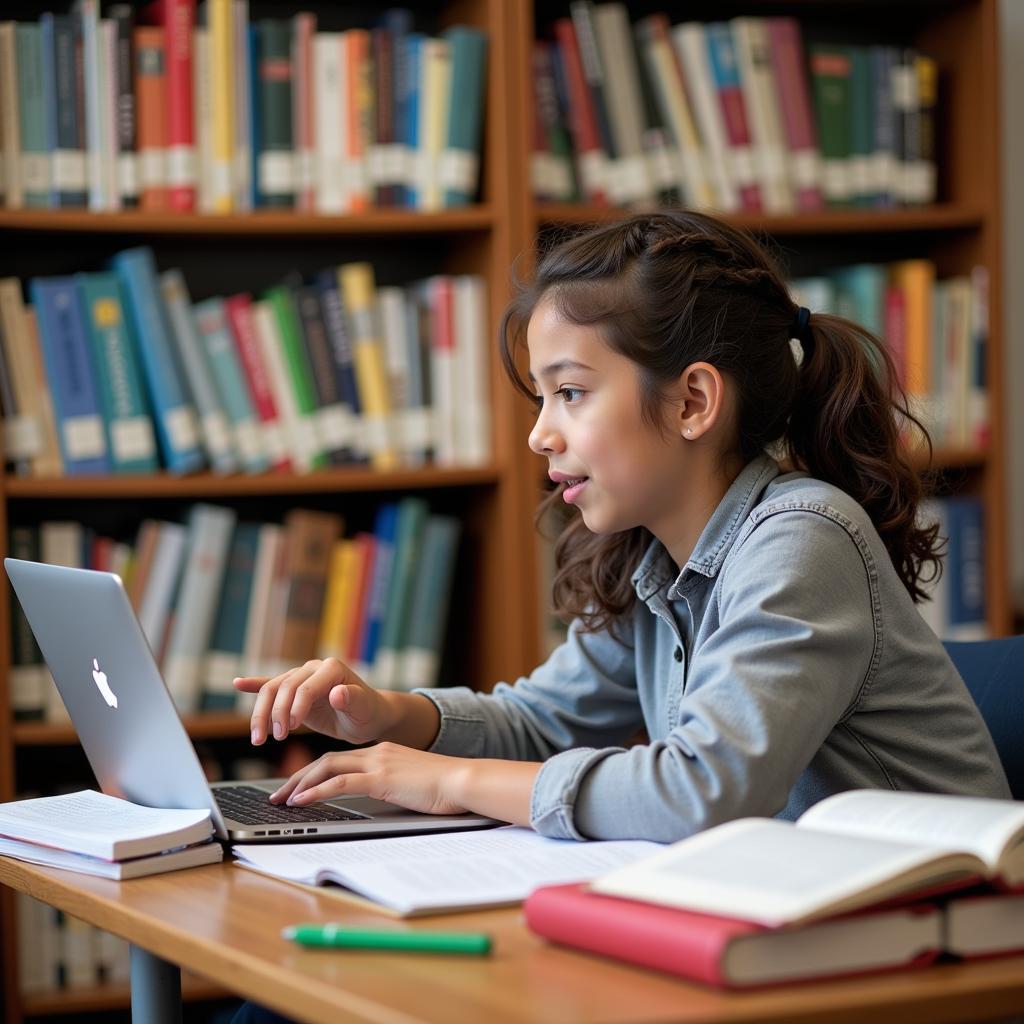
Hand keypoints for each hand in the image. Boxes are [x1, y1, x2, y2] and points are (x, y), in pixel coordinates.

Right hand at [233, 658, 392, 745]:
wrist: (368, 715)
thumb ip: (353, 699)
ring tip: (258, 739)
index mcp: (331, 669)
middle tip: (273, 738)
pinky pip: (271, 686)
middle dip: (274, 714)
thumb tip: (338, 692)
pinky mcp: (294, 691)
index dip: (295, 707)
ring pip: (272, 691)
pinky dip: (254, 685)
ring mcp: (302, 677)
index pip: (305, 687)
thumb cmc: (368, 712)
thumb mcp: (365, 709)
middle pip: (283, 687)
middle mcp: (313, 668)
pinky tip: (238, 683)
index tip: (292, 728)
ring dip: (261, 714)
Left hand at [269, 743, 471, 816]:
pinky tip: (303, 801)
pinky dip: (318, 792)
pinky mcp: (381, 778)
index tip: (297, 787)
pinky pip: (341, 783)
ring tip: (283, 800)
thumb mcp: (411, 782)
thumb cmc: (444, 786)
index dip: (314, 773)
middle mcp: (376, 752)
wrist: (463, 780)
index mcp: (383, 752)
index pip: (339, 759)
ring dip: (301, 785)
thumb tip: (377, 799)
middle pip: (326, 761)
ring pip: (328, 768)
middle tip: (279, 795)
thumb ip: (391, 785)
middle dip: (298, 778)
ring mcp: (378, 763)